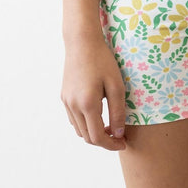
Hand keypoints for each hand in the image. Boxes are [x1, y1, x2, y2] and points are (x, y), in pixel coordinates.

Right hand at [61, 31, 126, 149]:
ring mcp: (66, 102)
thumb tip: (119, 134)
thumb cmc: (103, 61)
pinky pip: (74, 119)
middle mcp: (73, 106)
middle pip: (87, 137)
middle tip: (120, 137)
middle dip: (104, 141)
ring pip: (79, 130)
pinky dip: (86, 124)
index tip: (124, 143)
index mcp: (88, 104)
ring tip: (110, 127)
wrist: (82, 42)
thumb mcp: (117, 86)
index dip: (111, 145)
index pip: (98, 137)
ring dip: (94, 134)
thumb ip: (118, 112)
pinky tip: (98, 116)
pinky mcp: (64, 97)